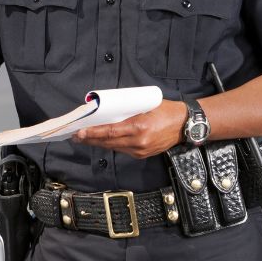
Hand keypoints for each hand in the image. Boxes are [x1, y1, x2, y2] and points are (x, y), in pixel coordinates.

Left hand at [72, 99, 186, 158]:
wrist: (185, 125)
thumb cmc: (167, 110)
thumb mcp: (146, 105)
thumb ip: (128, 110)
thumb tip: (108, 110)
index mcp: (139, 127)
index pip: (110, 132)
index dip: (93, 133)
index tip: (81, 132)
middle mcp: (138, 142)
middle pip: (108, 142)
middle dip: (91, 139)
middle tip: (76, 135)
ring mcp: (140, 150)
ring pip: (114, 147)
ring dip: (99, 143)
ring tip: (85, 138)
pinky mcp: (142, 155)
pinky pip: (122, 150)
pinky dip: (111, 145)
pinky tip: (102, 141)